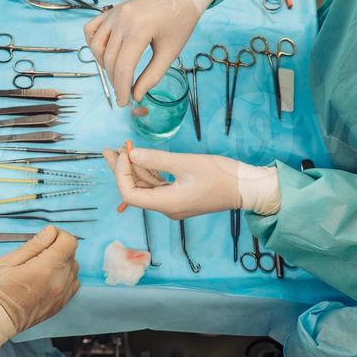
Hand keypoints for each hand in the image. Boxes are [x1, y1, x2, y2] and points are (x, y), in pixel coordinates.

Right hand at [0, 225, 79, 333]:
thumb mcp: (8, 260)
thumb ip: (34, 244)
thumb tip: (51, 232)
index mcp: (46, 268)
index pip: (69, 242)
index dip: (59, 235)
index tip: (47, 237)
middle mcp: (59, 282)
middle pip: (72, 255)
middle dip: (59, 247)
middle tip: (39, 251)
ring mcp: (61, 296)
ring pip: (73, 270)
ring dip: (63, 263)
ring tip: (42, 266)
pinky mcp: (59, 305)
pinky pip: (72, 285)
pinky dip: (65, 278)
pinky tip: (48, 278)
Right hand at [84, 0, 199, 106]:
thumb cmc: (179, 24)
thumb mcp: (170, 53)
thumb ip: (152, 76)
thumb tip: (136, 95)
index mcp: (140, 28)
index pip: (124, 66)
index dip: (122, 88)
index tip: (124, 102)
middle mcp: (123, 19)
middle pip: (110, 59)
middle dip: (115, 80)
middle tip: (124, 92)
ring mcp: (114, 13)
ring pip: (97, 47)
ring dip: (104, 65)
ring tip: (118, 73)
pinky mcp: (111, 11)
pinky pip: (91, 30)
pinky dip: (94, 45)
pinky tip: (106, 54)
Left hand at [106, 147, 280, 219]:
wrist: (247, 188)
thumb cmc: (222, 175)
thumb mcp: (187, 163)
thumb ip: (157, 159)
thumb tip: (132, 154)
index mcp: (167, 204)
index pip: (130, 195)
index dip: (121, 174)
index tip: (123, 154)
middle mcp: (167, 207)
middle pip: (135, 191)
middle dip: (121, 169)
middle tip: (109, 149)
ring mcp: (173, 203)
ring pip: (145, 187)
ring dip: (133, 169)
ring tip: (121, 149)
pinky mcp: (180, 197)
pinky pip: (157, 186)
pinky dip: (148, 172)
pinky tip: (140, 158)